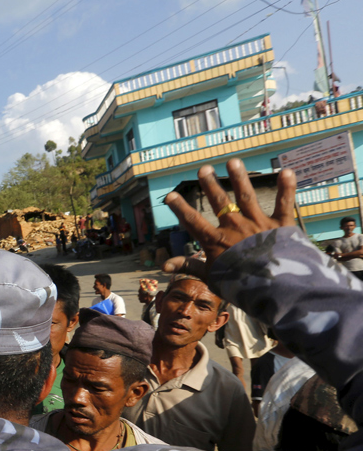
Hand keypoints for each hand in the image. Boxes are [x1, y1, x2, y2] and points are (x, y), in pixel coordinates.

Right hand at [162, 158, 296, 278]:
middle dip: (210, 185)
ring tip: (233, 161)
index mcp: (216, 241)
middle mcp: (235, 228)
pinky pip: (283, 204)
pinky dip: (286, 188)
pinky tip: (287, 171)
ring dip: (239, 178)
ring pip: (246, 197)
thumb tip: (164, 266)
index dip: (180, 208)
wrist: (273, 289)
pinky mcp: (281, 226)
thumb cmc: (241, 286)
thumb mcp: (211, 277)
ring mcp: (258, 224)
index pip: (193, 221)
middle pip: (219, 202)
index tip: (170, 195)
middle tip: (203, 169)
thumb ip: (189, 266)